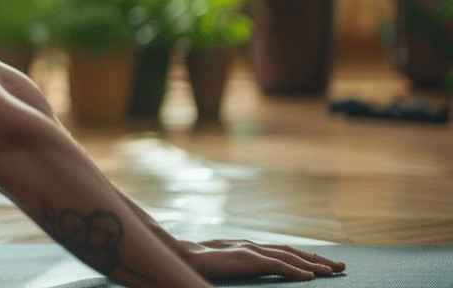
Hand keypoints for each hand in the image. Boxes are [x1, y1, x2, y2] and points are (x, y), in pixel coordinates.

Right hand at [179, 238, 344, 280]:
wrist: (181, 255)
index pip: (284, 251)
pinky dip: (295, 270)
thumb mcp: (224, 263)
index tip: (323, 264)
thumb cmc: (198, 262)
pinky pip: (277, 265)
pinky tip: (310, 276)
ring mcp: (251, 250)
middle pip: (293, 251)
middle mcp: (254, 245)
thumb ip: (239, 264)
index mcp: (249, 247)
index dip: (305, 257)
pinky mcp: (248, 259)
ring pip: (290, 257)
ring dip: (314, 264)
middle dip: (319, 259)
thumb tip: (247, 268)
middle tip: (342, 267)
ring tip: (333, 271)